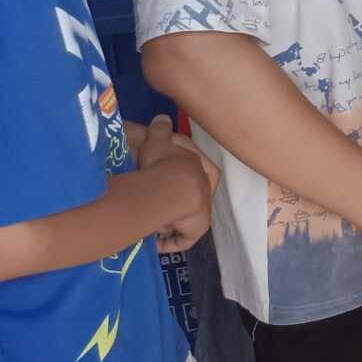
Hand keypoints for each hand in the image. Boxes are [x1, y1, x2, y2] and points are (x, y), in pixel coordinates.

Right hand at [138, 118, 217, 253]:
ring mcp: (203, 212)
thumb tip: (162, 118)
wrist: (172, 187)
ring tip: (153, 220)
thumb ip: (161, 130)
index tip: (172, 180)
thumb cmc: (166, 162)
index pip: (205, 173)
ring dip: (173, 219)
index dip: (187, 177)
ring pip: (188, 218)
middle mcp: (208, 192)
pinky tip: (157, 242)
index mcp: (207, 170)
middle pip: (195, 198)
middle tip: (159, 203)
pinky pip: (183, 239)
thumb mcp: (159, 141)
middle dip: (180, 201)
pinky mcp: (196, 230)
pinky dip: (171, 242)